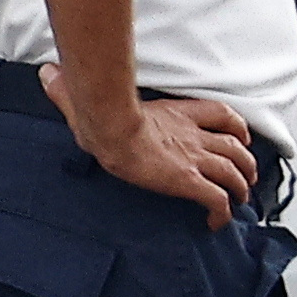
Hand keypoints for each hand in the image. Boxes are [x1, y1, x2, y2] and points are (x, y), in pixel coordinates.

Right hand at [44, 65, 253, 225]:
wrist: (111, 128)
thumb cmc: (102, 114)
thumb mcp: (95, 97)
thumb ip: (74, 88)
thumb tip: (49, 73)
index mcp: (179, 114)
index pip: (223, 115)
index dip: (238, 127)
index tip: (241, 136)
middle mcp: (194, 136)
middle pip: (236, 148)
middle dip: (247, 164)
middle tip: (247, 176)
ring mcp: (194, 159)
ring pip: (233, 175)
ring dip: (241, 188)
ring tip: (241, 200)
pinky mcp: (189, 181)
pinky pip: (217, 201)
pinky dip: (223, 213)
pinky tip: (217, 223)